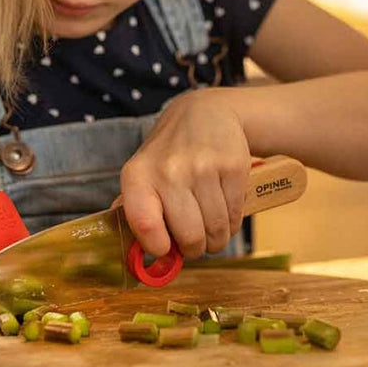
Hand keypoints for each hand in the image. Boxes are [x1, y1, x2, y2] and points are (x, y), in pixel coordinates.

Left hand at [120, 88, 250, 258]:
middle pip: (189, 236)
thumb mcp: (143, 173)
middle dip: (194, 248)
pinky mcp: (233, 167)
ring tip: (209, 226)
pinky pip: (235, 217)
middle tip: (194, 240)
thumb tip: (132, 252)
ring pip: (216, 231)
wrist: (206, 113)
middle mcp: (169, 170)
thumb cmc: (170, 154)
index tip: (164, 248)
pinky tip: (223, 209)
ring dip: (215, 239)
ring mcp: (203, 167)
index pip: (144, 225)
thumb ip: (135, 210)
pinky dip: (231, 224)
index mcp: (138, 175)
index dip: (157, 247)